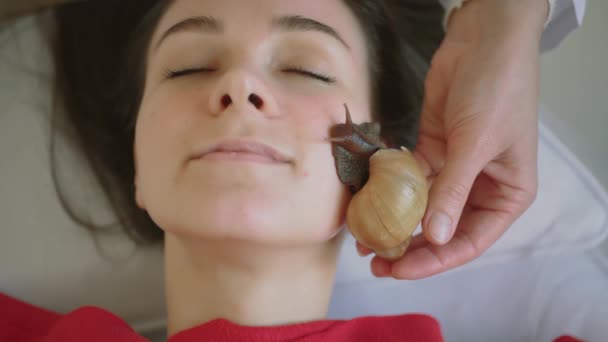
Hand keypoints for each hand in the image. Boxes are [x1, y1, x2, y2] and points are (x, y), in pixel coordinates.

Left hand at [358, 0, 548, 278]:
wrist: (483, 40)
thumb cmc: (497, 90)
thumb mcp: (477, 144)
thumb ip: (454, 191)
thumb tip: (434, 237)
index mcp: (507, 195)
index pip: (470, 241)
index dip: (436, 261)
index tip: (401, 270)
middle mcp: (481, 187)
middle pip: (443, 230)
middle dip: (411, 249)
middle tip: (377, 263)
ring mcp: (454, 169)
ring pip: (422, 208)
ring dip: (396, 223)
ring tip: (365, 239)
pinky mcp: (432, 150)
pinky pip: (409, 179)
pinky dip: (390, 191)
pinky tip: (369, 203)